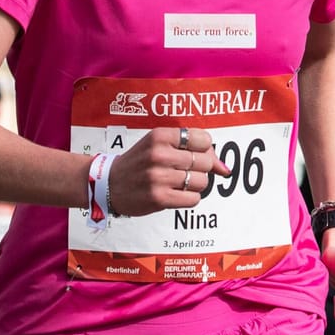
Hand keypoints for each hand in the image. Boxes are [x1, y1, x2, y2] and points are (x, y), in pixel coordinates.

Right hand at [107, 127, 229, 216]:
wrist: (109, 184)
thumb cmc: (140, 163)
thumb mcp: (161, 146)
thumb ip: (194, 151)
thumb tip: (225, 169)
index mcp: (160, 136)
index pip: (203, 139)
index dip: (203, 149)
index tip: (193, 154)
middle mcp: (159, 154)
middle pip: (205, 162)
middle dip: (201, 169)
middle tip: (185, 171)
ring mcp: (158, 177)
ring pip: (202, 182)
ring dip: (196, 185)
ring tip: (179, 183)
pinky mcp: (159, 198)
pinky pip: (194, 199)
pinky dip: (189, 198)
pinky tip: (176, 194)